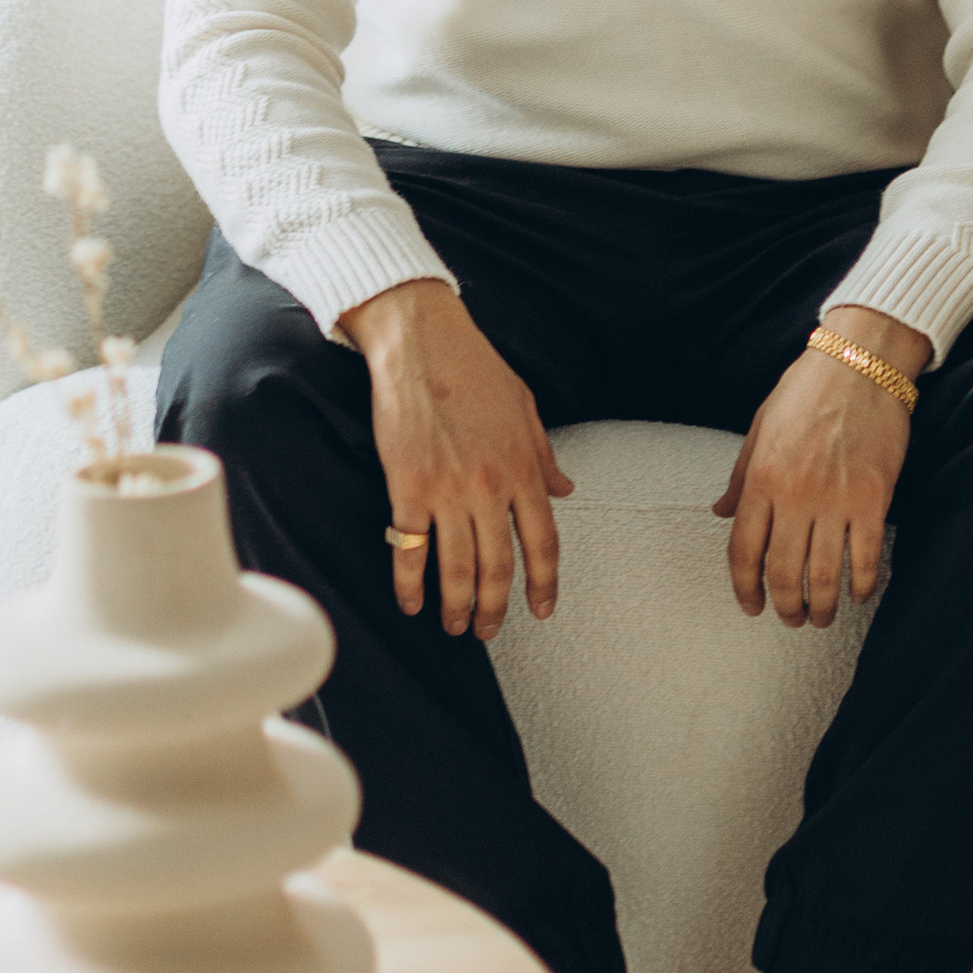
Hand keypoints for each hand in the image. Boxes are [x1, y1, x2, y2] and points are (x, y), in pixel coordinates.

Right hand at [340, 279, 572, 636]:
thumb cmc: (474, 368)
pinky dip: (410, 584)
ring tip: (454, 625)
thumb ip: (544, 455)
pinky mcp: (408, 487)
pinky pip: (410, 550)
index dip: (545, 584)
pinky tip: (412, 603)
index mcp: (524, 468)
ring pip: (458, 569)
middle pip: (499, 567)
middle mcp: (490, 487)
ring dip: (457, 606)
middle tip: (488, 631)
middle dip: (495, 609)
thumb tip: (565, 490)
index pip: (544, 543)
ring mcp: (448, 491)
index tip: (542, 610)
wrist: (422, 341)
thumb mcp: (525, 408)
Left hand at [715, 307, 927, 626]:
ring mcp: (836, 500)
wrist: (860, 364)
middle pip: (784, 573)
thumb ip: (740, 479)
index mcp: (762, 479)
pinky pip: (866, 558)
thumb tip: (719, 513)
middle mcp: (795, 496)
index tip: (751, 606)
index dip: (745, 588)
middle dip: (785, 607)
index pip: (744, 551)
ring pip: (825, 576)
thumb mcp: (760, 429)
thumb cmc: (806, 390)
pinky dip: (861, 585)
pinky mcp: (873, 499)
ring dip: (822, 607)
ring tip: (821, 617)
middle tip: (790, 619)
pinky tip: (858, 594)